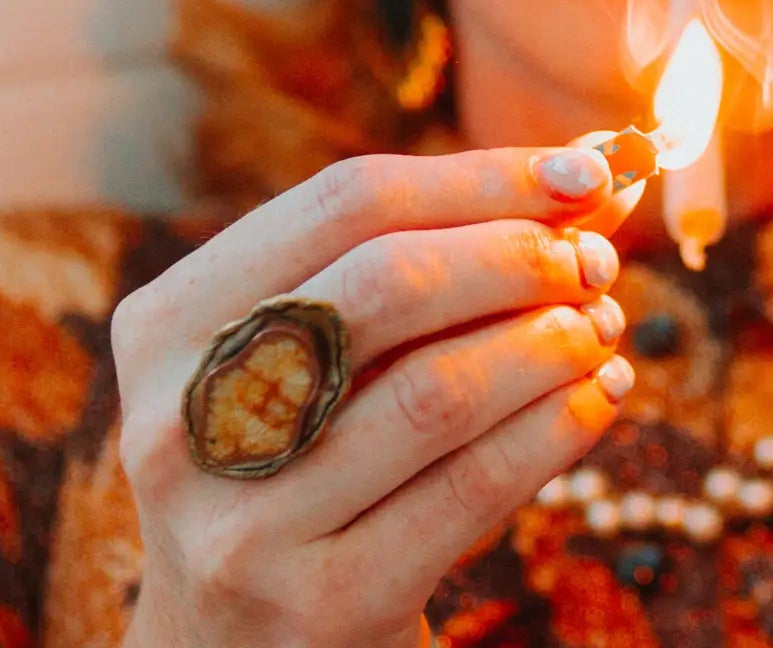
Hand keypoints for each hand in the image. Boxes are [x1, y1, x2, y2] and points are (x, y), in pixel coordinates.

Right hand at [111, 142, 642, 647]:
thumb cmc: (302, 466)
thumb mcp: (316, 362)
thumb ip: (426, 260)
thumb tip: (595, 171)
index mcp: (168, 325)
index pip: (346, 203)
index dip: (481, 176)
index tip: (583, 171)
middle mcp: (184, 418)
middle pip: (390, 282)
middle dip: (520, 255)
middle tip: (595, 261)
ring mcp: (245, 521)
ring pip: (438, 390)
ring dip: (551, 342)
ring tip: (604, 327)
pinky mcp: (323, 602)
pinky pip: (474, 487)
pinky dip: (559, 426)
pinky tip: (602, 396)